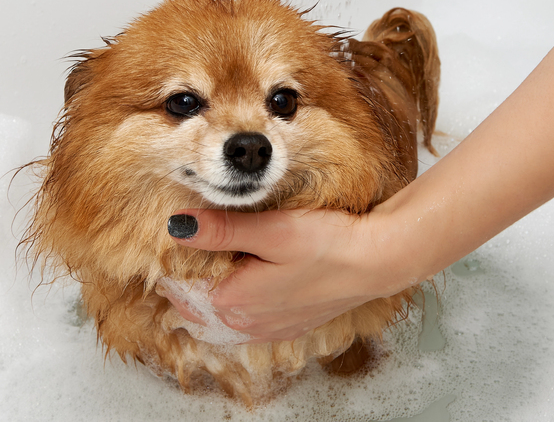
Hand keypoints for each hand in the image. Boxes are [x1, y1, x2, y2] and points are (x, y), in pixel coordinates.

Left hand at [164, 208, 402, 342]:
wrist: (378, 262)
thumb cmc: (328, 244)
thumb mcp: (271, 231)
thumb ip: (222, 231)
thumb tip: (178, 225)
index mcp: (234, 301)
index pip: (184, 290)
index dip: (176, 266)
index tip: (176, 242)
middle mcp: (248, 323)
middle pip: (202, 305)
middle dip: (193, 282)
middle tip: (191, 251)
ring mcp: (271, 328)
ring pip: (227, 314)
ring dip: (217, 294)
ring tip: (217, 265)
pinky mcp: (291, 324)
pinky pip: (252, 319)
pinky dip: (243, 302)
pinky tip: (251, 281)